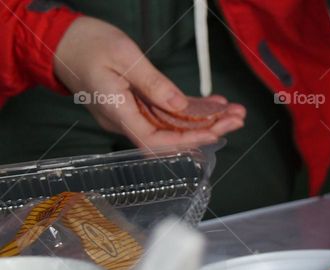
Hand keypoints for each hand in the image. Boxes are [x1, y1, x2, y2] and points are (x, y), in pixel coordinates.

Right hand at [53, 17, 244, 147]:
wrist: (64, 41)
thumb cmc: (88, 45)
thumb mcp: (124, 57)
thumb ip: (153, 84)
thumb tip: (179, 107)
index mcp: (118, 112)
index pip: (156, 141)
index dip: (187, 141)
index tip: (214, 132)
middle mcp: (127, 120)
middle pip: (171, 137)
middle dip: (207, 130)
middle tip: (238, 119)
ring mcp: (133, 114)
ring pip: (175, 125)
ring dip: (206, 120)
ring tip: (236, 112)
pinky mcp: (139, 106)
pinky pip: (169, 113)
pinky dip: (193, 110)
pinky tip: (216, 104)